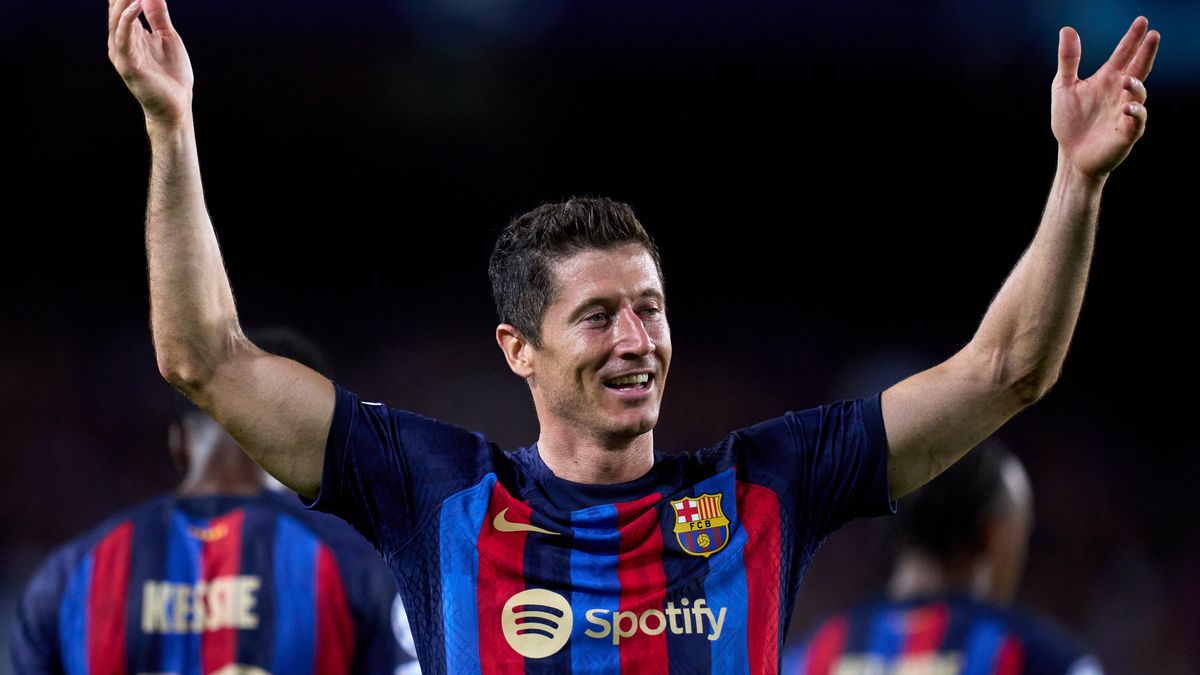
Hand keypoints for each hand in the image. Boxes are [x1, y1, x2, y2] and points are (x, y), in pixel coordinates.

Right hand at [107, 0, 193, 127]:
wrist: (177, 105)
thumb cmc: (171, 74)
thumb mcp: (167, 36)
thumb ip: (157, 14)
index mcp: (130, 33)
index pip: (121, 2)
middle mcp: (121, 40)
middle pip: (116, 6)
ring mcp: (122, 52)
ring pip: (117, 19)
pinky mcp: (128, 65)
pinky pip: (123, 38)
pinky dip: (128, 19)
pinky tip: (136, 3)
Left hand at [1052, 17, 1160, 180]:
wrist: (1071, 154)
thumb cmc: (1070, 121)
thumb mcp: (1064, 87)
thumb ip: (1068, 60)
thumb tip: (1067, 29)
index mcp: (1107, 79)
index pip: (1123, 55)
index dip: (1132, 39)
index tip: (1142, 22)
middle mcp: (1120, 92)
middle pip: (1138, 69)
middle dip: (1146, 53)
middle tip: (1153, 35)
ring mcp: (1126, 112)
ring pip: (1139, 94)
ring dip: (1136, 86)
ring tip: (1127, 79)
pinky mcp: (1127, 132)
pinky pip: (1136, 121)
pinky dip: (1134, 113)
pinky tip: (1127, 107)